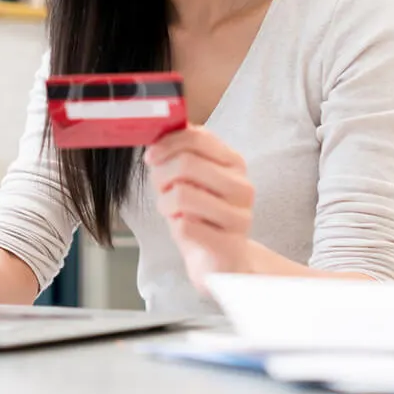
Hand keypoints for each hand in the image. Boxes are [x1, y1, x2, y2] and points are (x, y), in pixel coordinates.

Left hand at [144, 126, 254, 291]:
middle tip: (161, 189)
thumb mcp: (191, 178)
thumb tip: (159, 132)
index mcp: (234, 162)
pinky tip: (184, 230)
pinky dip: (175, 228)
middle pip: (187, 163)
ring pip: (182, 194)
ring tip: (172, 212)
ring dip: (165, 204)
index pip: (198, 138)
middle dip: (161, 176)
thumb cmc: (201, 215)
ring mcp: (239, 216)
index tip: (151, 156)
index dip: (167, 144)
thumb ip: (180, 153)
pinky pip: (185, 227)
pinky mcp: (229, 244)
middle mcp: (242, 186)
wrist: (219, 261)